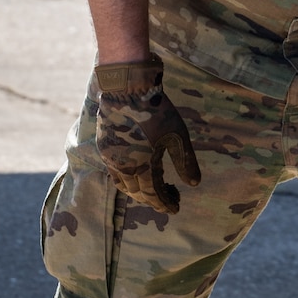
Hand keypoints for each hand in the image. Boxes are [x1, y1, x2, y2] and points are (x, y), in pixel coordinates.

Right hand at [92, 59, 201, 213]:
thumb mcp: (178, 136)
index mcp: (141, 167)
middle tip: (169, 199)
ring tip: (154, 189)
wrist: (127, 88)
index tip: (175, 209)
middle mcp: (122, 166)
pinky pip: (114, 171)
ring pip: (123, 184)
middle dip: (153, 199)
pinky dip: (127, 179)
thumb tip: (194, 184)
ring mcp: (110, 156)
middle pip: (137, 192)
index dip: (164, 204)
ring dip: (138, 191)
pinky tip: (136, 173)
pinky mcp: (104, 146)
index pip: (153, 195)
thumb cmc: (156, 111)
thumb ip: (185, 162)